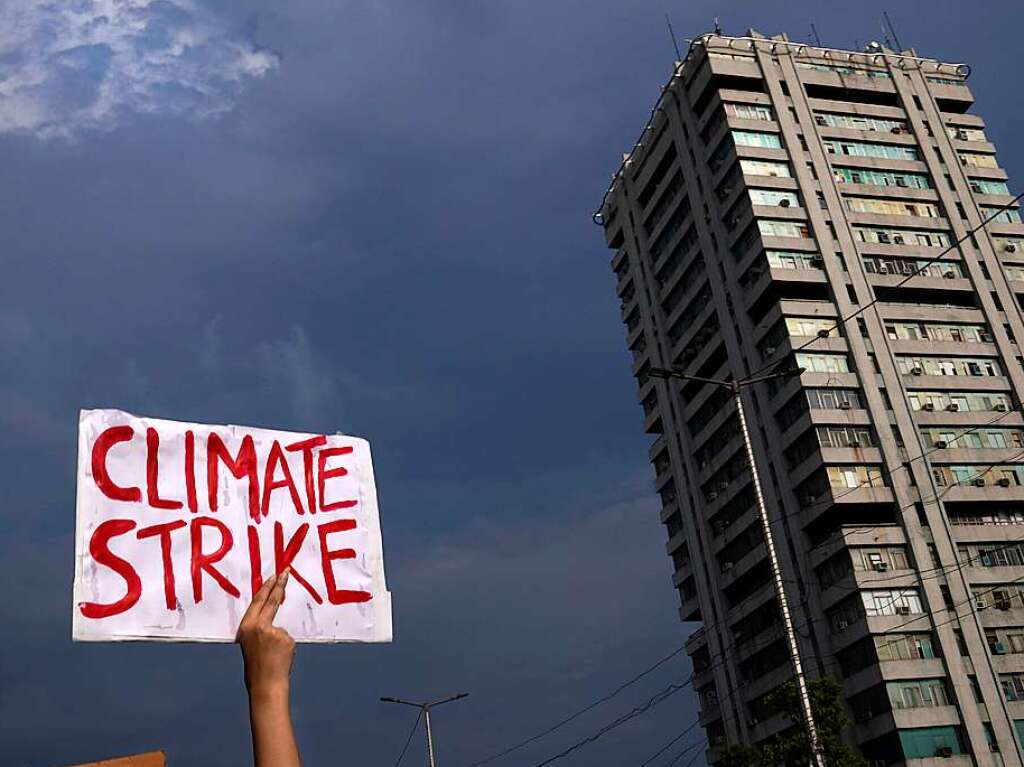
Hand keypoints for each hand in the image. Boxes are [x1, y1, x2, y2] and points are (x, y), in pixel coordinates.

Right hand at [238, 570, 295, 699]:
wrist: (266, 684)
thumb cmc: (256, 666)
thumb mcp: (250, 643)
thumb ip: (258, 629)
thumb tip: (271, 621)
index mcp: (246, 627)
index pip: (258, 601)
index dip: (267, 587)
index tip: (274, 575)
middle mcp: (259, 626)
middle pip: (272, 600)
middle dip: (280, 584)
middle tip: (286, 571)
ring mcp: (274, 631)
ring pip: (281, 629)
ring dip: (280, 641)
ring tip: (273, 656)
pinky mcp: (286, 638)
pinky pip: (288, 638)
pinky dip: (286, 647)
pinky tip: (280, 657)